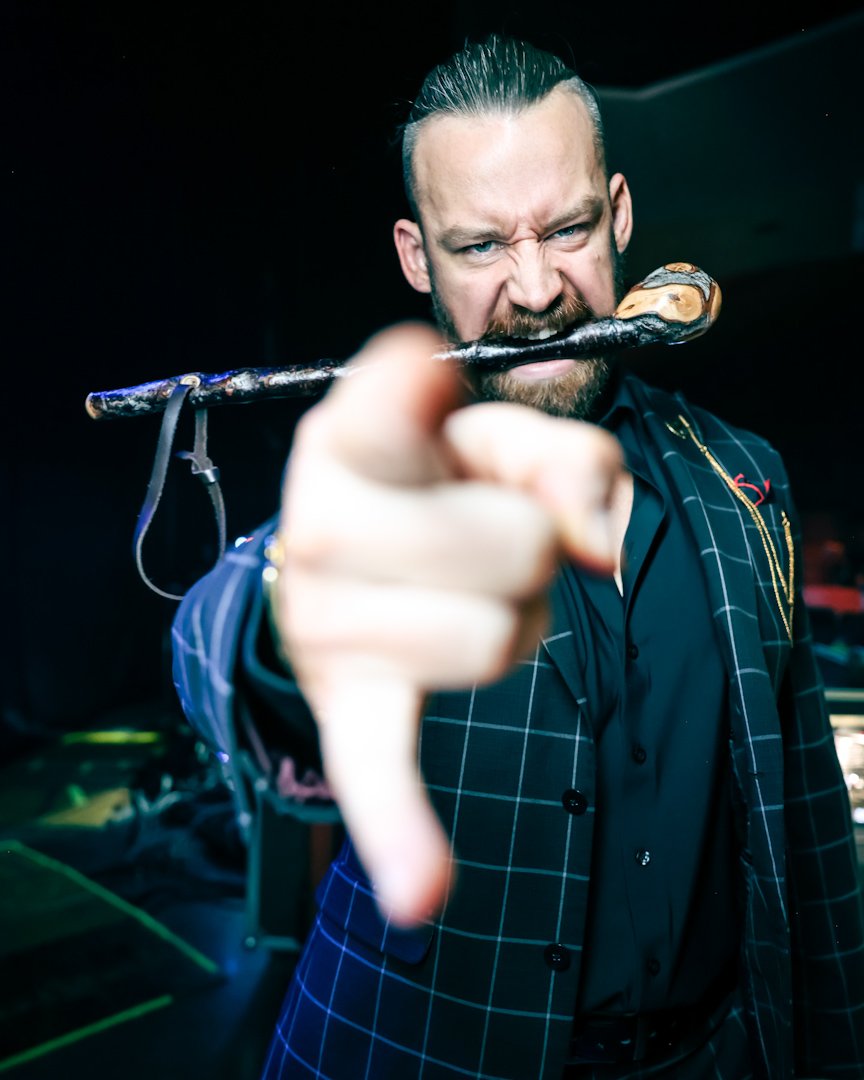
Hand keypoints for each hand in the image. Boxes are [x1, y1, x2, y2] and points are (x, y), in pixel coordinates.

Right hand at [270, 321, 624, 926]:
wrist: (349, 557)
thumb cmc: (433, 484)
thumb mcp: (499, 438)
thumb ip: (567, 452)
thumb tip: (594, 539)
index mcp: (346, 438)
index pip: (391, 411)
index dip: (430, 402)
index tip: (422, 383)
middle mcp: (316, 527)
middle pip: (520, 547)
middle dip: (535, 543)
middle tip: (482, 537)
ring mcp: (325, 626)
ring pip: (503, 637)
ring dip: (519, 620)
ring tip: (466, 597)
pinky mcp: (352, 707)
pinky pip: (375, 773)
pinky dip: (400, 831)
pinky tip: (421, 894)